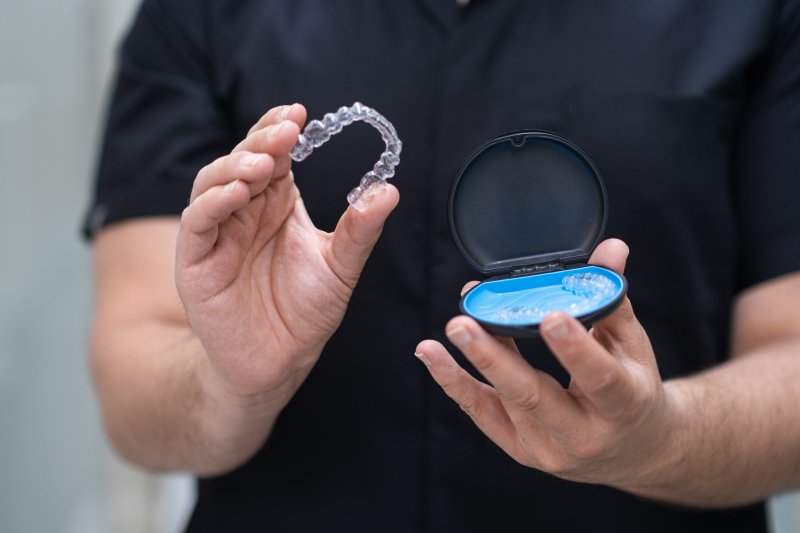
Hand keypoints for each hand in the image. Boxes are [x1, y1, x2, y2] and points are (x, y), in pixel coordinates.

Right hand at [177, 104, 398, 402]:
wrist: (278, 362)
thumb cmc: (304, 314)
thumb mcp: (339, 268)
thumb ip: (359, 230)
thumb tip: (389, 191)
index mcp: (276, 205)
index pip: (274, 155)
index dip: (281, 131)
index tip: (301, 113)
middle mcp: (244, 212)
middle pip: (242, 161)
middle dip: (262, 140)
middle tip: (287, 130)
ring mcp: (217, 235)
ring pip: (213, 184)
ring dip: (235, 167)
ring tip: (264, 161)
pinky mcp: (196, 261)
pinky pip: (198, 223)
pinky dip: (213, 203)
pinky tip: (237, 193)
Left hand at [415, 239, 680, 489]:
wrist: (634, 449)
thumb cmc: (632, 390)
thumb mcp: (633, 345)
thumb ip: (612, 297)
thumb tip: (610, 248)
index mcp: (624, 405)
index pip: (600, 378)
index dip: (575, 349)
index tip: (551, 316)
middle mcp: (584, 435)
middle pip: (533, 397)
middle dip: (494, 359)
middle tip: (463, 324)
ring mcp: (547, 448)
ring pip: (502, 403)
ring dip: (468, 366)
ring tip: (446, 333)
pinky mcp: (519, 448)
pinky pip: (481, 412)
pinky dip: (454, 382)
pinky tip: (432, 355)